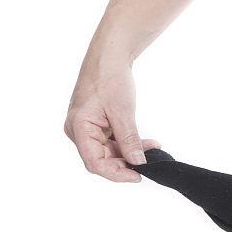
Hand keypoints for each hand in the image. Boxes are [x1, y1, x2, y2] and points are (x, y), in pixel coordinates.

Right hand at [65, 61, 160, 182]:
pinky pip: (110, 140)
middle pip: (101, 159)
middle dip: (126, 162)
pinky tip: (146, 143)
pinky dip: (127, 142)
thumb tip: (137, 162)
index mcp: (79, 129)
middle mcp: (78, 132)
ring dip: (129, 152)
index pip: (95, 163)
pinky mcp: (96, 124)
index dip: (116, 173)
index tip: (138, 175)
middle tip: (148, 162)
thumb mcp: (122, 111)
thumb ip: (129, 138)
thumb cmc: (110, 77)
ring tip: (152, 149)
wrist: (109, 56)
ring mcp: (86, 128)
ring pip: (108, 151)